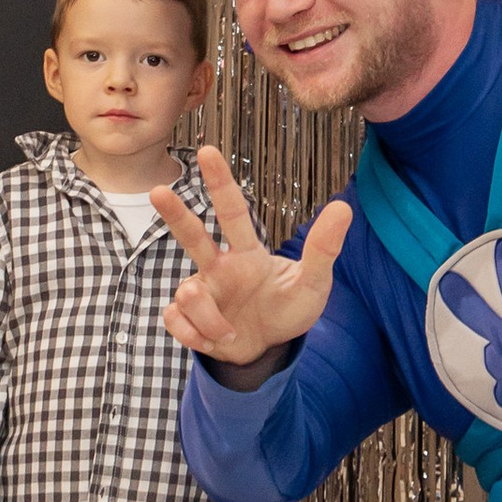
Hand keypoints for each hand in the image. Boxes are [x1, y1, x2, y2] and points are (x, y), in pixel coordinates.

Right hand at [157, 149, 351, 372]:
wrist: (268, 350)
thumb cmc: (289, 310)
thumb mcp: (313, 283)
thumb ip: (323, 248)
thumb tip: (344, 206)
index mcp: (247, 254)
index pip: (233, 212)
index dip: (220, 182)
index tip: (207, 151)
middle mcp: (220, 267)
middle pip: (192, 234)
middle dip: (175, 214)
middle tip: (157, 190)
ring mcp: (203, 292)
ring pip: (189, 293)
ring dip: (209, 318)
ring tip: (230, 332)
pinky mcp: (189, 319)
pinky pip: (176, 320)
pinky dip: (195, 335)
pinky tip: (213, 340)